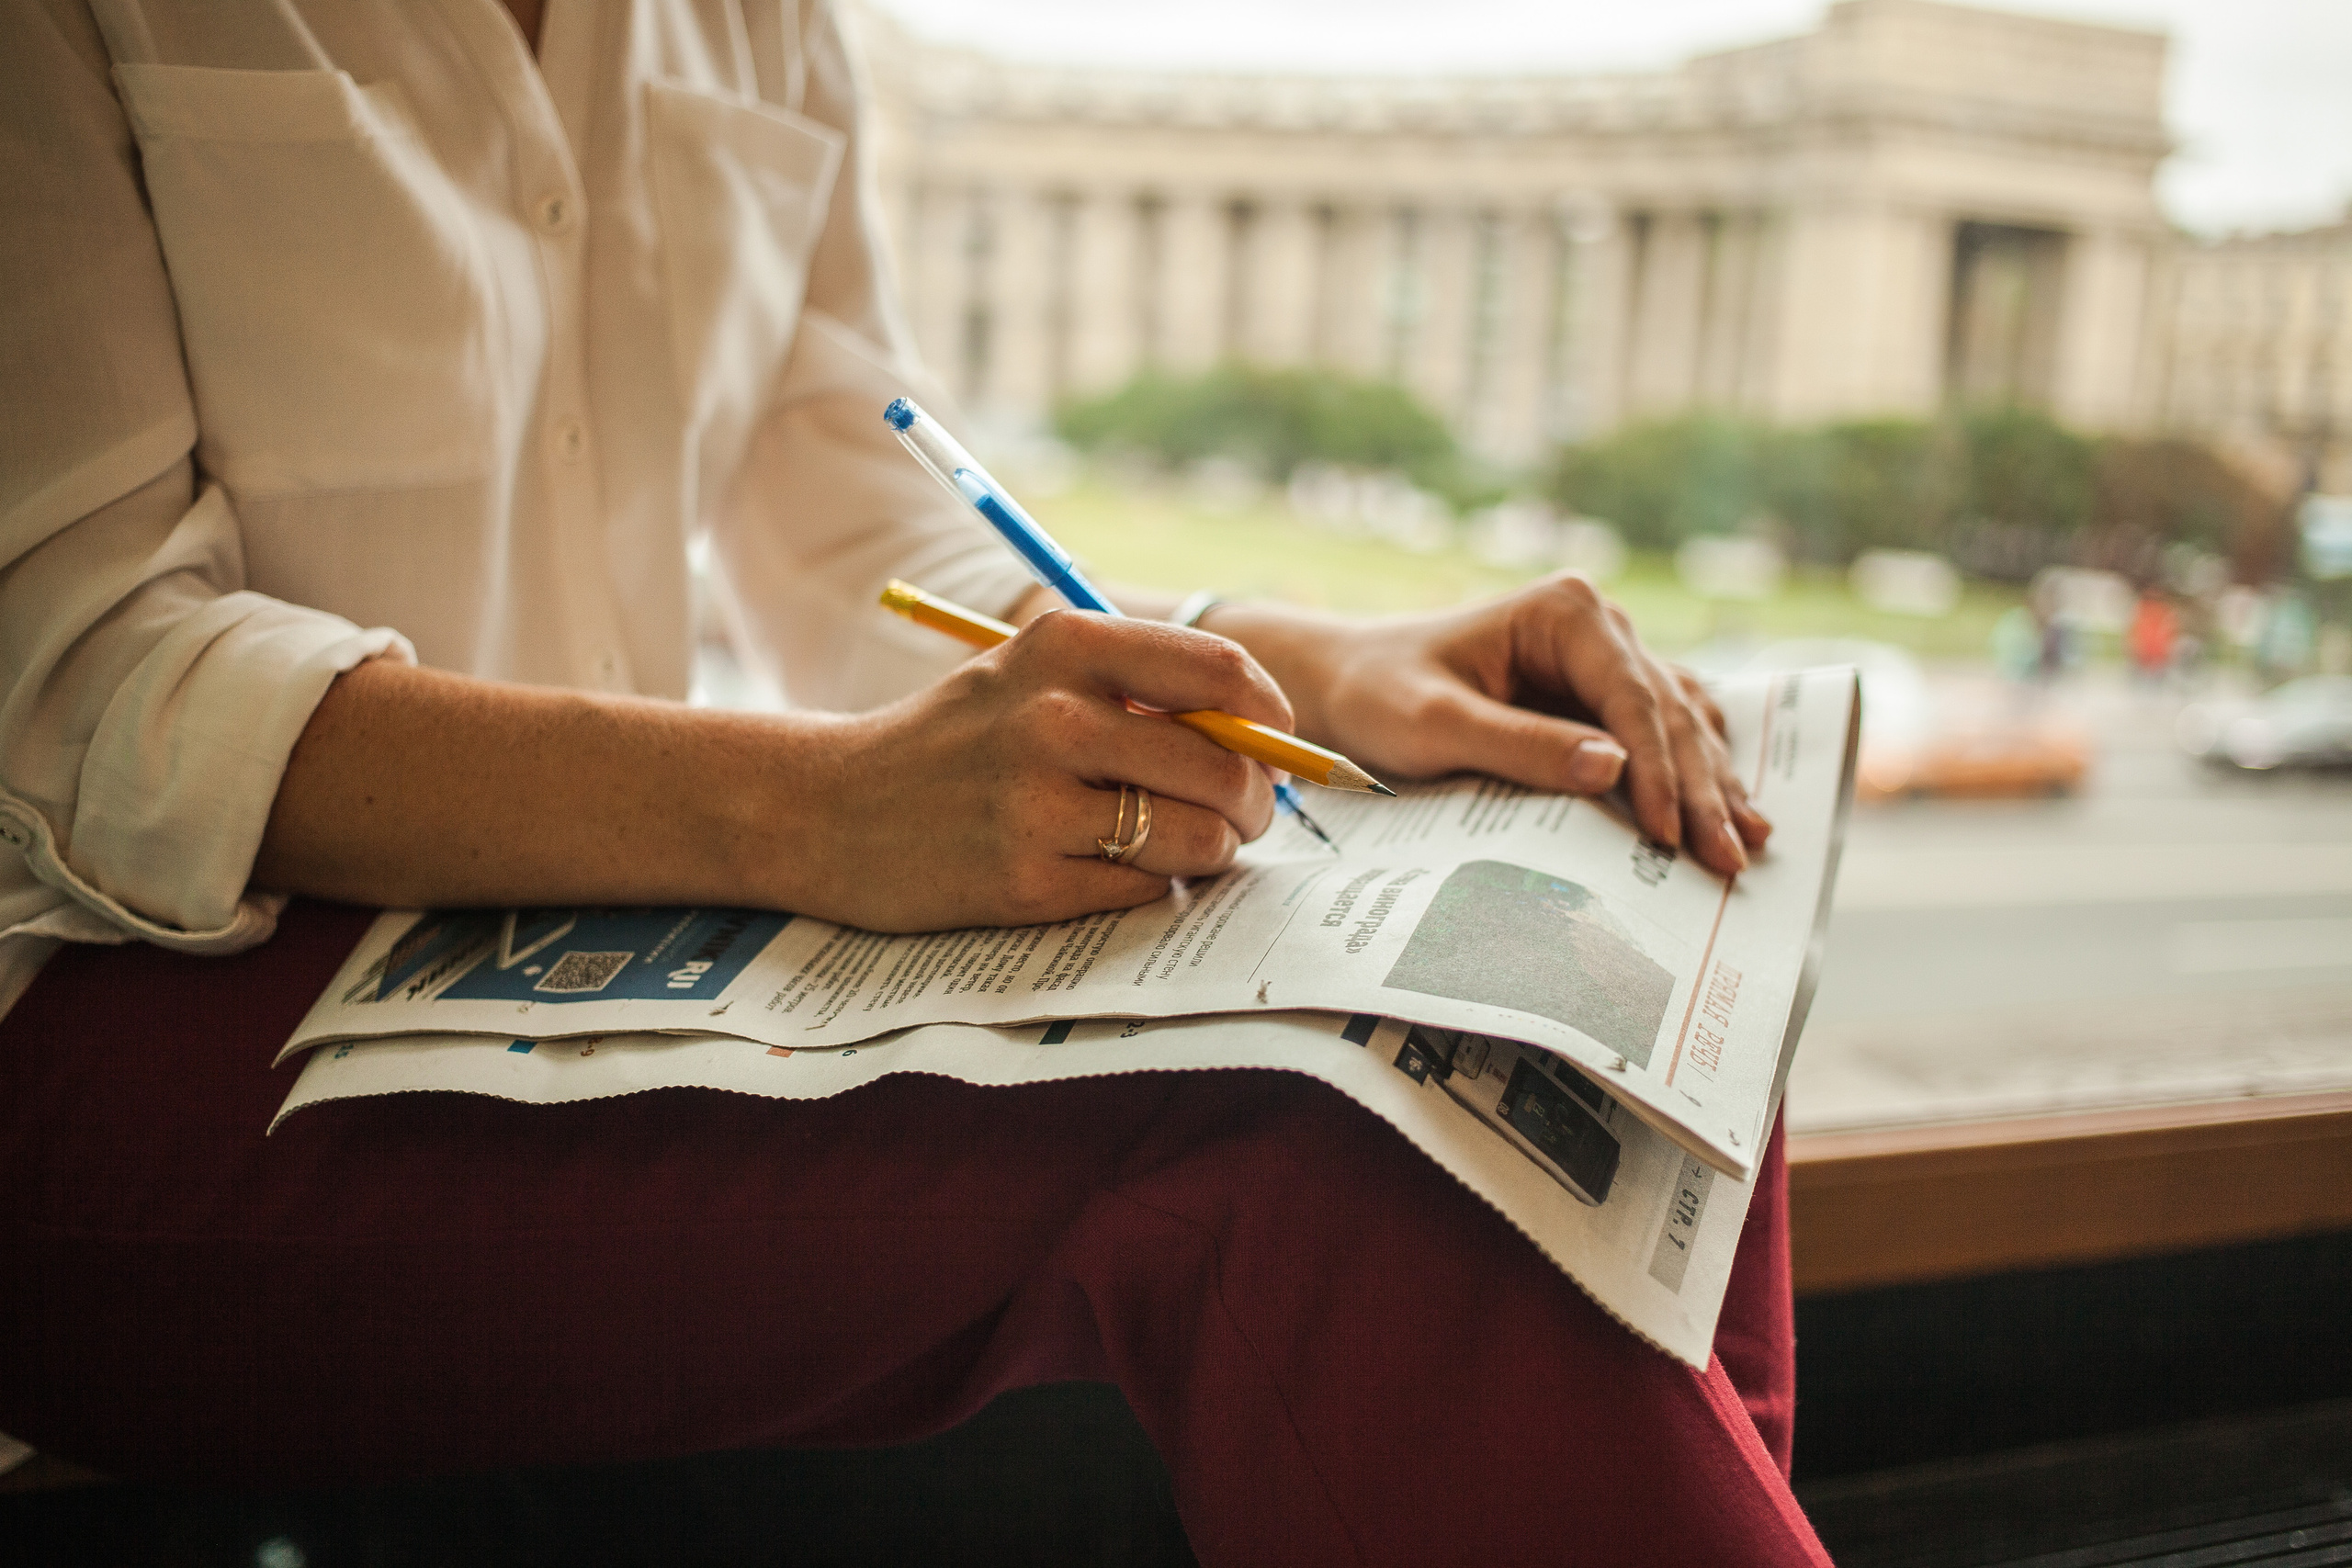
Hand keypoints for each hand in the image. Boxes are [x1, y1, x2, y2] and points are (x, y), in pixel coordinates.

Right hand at [790, 610, 1286, 929]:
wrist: (826, 808)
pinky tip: (1108, 868)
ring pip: (1199, 838)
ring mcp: (1038, 805)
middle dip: (1253, 801)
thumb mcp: (1030, 676)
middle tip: (1239, 814)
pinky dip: (1147, 886)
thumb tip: (1265, 733)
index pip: (1221, 671)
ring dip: (1209, 851)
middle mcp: (1053, 718)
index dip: (1270, 716)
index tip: (1273, 739)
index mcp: (1064, 647)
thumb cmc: (955, 742)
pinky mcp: (1027, 883)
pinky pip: (1145, 890)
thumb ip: (1138, 689)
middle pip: (1226, 767)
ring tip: (1177, 844)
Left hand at [1208, 573, 1770, 877]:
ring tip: (1747, 848)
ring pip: (1682, 725)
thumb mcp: (1438, 725)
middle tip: (1730, 863)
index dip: (1661, 771)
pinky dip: (1697, 776)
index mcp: (1566, 611)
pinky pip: (1668, 734)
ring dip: (1715, 786)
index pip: (1633, 699)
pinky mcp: (1602, 695)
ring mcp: (1608, 659)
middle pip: (1669, 715)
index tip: (1672, 836)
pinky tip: (1729, 814)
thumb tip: (1615, 768)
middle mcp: (1601, 624)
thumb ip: (1522, 745)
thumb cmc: (1382, 697)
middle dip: (1702, 792)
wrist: (1350, 683)